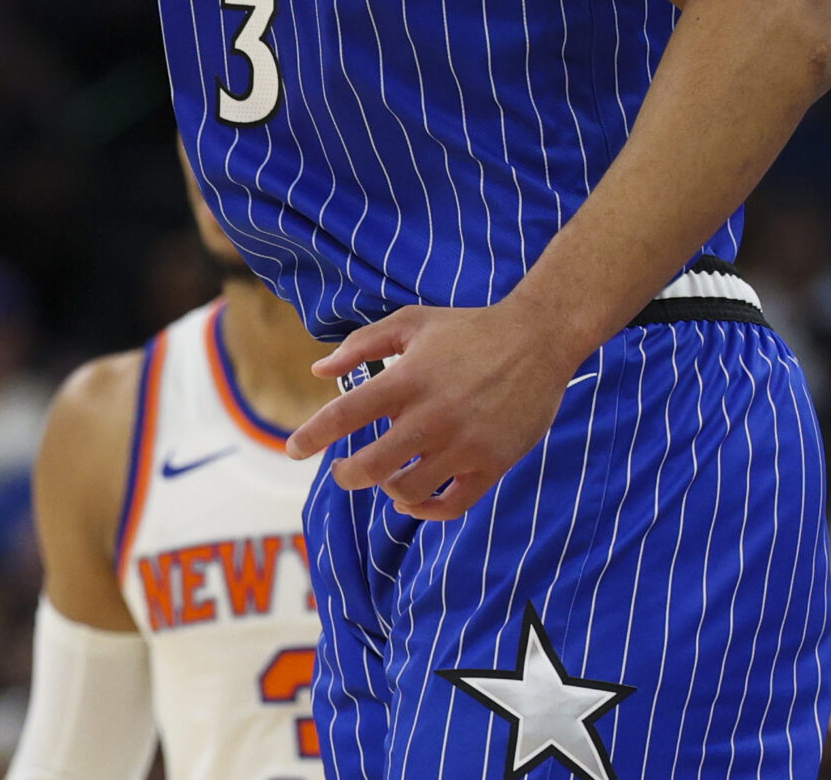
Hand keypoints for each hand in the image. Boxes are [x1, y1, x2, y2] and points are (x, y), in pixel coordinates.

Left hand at [284, 296, 588, 521]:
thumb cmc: (468, 328)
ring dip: (388, 489)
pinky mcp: (492, 463)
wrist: (539, 338)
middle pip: (372, 468)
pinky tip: (414, 497)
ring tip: (387, 476)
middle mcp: (432, 416)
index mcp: (407, 379)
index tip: (292, 450)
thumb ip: (362, 343)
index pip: (345, 415)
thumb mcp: (412, 322)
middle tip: (344, 471)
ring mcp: (464, 444)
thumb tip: (318, 370)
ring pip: (408, 491)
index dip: (311, 436)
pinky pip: (451, 505)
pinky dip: (425, 509)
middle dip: (347, 475)